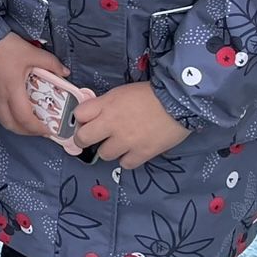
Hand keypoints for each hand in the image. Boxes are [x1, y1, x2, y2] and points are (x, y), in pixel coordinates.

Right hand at [0, 34, 69, 138]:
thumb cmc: (2, 45)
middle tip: (36, 128)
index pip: (25, 119)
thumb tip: (65, 72)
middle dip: (25, 131)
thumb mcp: (31, 52)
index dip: (37, 129)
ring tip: (21, 120)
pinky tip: (2, 109)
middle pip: (11, 125)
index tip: (47, 129)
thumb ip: (51, 63)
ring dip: (11, 124)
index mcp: (12, 90)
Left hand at [73, 83, 189, 169]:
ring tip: (120, 143)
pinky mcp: (142, 153)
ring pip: (104, 154)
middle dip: (84, 139)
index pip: (78, 115)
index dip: (81, 119)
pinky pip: (125, 164)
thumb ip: (105, 105)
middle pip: (83, 138)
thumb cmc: (150, 94)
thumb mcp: (121, 93)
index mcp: (106, 105)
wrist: (178, 103)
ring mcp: (126, 140)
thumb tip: (93, 116)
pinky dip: (128, 159)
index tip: (87, 122)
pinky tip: (133, 151)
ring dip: (110, 149)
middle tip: (92, 138)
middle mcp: (112, 124)